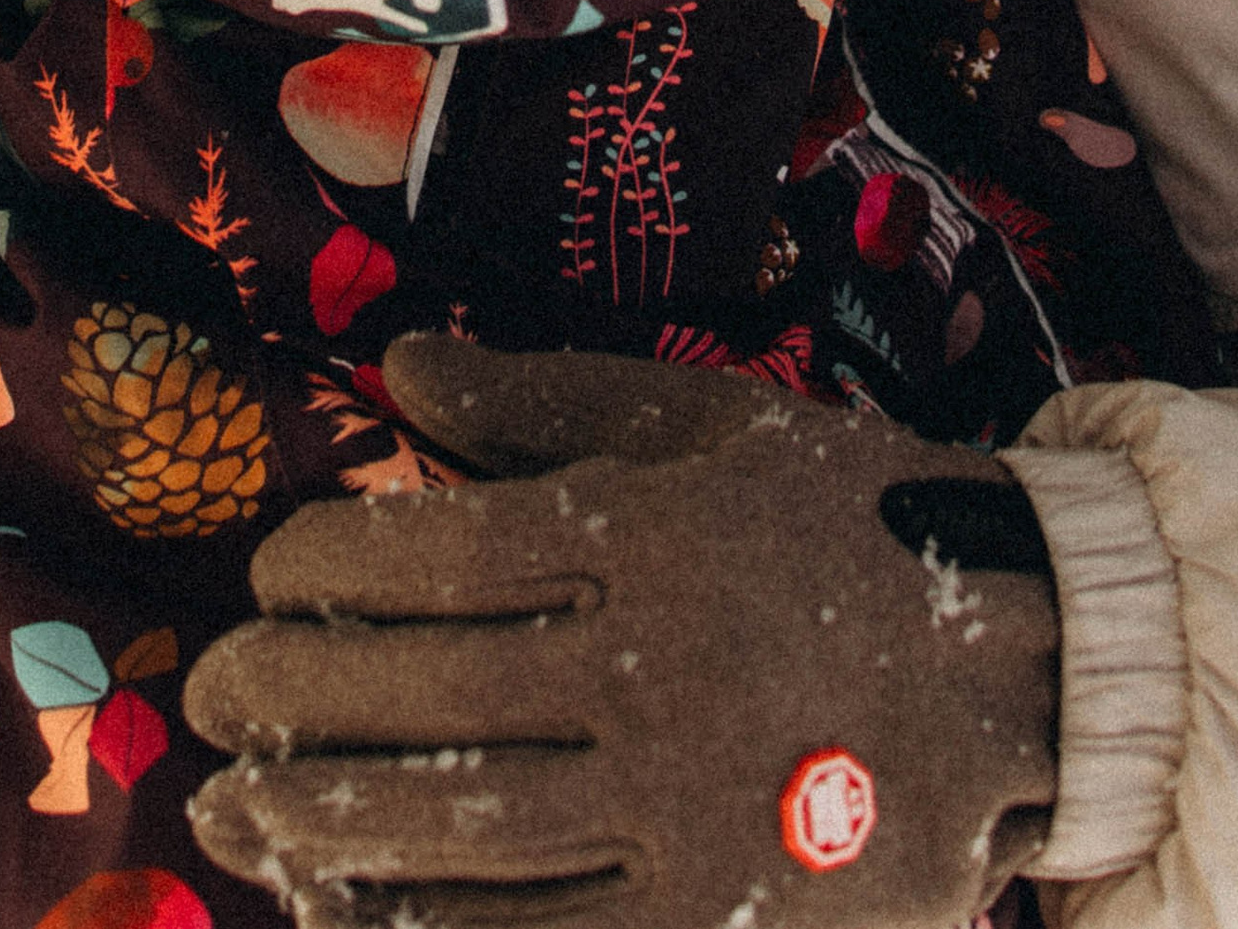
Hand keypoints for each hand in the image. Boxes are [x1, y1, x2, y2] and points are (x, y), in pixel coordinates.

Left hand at [186, 336, 1056, 928]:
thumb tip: (399, 364)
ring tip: (237, 817)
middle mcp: (657, 677)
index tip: (276, 575)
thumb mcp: (706, 423)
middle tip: (213, 697)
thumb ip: (544, 399)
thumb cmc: (843, 524)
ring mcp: (687, 819)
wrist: (1024, 666)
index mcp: (650, 540)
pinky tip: (354, 911)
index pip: (436, 556)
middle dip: (289, 701)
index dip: (328, 569)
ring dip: (325, 830)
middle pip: (424, 701)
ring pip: (464, 840)